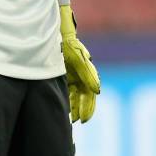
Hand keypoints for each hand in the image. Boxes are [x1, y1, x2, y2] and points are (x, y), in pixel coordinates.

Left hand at [60, 5, 99, 122]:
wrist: (57, 34)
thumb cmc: (69, 45)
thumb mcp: (78, 59)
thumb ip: (88, 75)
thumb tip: (98, 91)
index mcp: (88, 73)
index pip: (90, 95)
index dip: (88, 108)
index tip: (84, 120)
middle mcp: (81, 76)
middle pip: (83, 97)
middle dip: (81, 110)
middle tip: (76, 122)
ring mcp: (72, 76)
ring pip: (75, 95)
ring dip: (73, 106)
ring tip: (69, 119)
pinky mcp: (64, 75)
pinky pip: (66, 90)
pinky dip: (66, 99)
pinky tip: (62, 107)